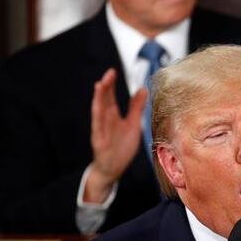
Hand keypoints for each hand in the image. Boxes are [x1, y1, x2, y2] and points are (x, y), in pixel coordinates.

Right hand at [85, 68, 147, 202]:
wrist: (112, 168)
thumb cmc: (121, 147)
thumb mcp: (133, 124)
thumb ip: (136, 107)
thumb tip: (142, 89)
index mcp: (112, 115)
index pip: (110, 97)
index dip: (111, 84)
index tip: (112, 71)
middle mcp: (105, 120)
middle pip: (104, 101)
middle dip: (105, 87)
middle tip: (109, 73)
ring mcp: (101, 131)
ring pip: (98, 112)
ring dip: (99, 99)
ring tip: (99, 86)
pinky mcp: (100, 142)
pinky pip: (98, 129)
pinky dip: (98, 119)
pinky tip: (98, 110)